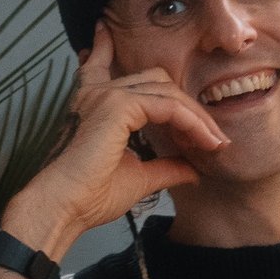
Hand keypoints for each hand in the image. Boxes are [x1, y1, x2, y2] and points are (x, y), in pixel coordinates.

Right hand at [4, 20, 229, 247]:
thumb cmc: (90, 196)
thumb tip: (192, 170)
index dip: (152, 80)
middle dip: (188, 107)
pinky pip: (169, 106)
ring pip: (168, 91)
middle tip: (212, 137)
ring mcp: (108, 95)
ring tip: (215, 142)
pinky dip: (192, 123)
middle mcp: (99, 92)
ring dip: (196, 116)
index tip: (192, 115)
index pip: (123, 72)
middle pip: (159, 82)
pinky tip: (206, 141)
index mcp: (96, 103)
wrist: (64, 207)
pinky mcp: (119, 105)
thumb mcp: (139, 178)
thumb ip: (165, 168)